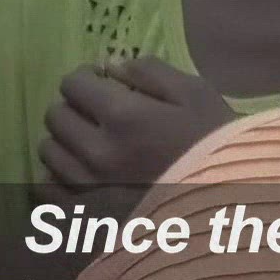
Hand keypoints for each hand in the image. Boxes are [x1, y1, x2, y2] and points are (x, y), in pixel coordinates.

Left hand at [39, 57, 237, 193]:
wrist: (230, 197)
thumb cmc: (215, 142)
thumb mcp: (195, 93)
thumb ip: (150, 72)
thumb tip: (110, 65)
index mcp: (123, 117)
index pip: (72, 84)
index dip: (85, 76)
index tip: (100, 80)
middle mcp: (97, 151)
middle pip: (55, 116)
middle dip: (73, 106)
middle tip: (96, 110)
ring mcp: (89, 187)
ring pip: (49, 153)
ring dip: (64, 140)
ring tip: (90, 141)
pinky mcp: (87, 214)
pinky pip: (48, 192)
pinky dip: (56, 178)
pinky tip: (80, 173)